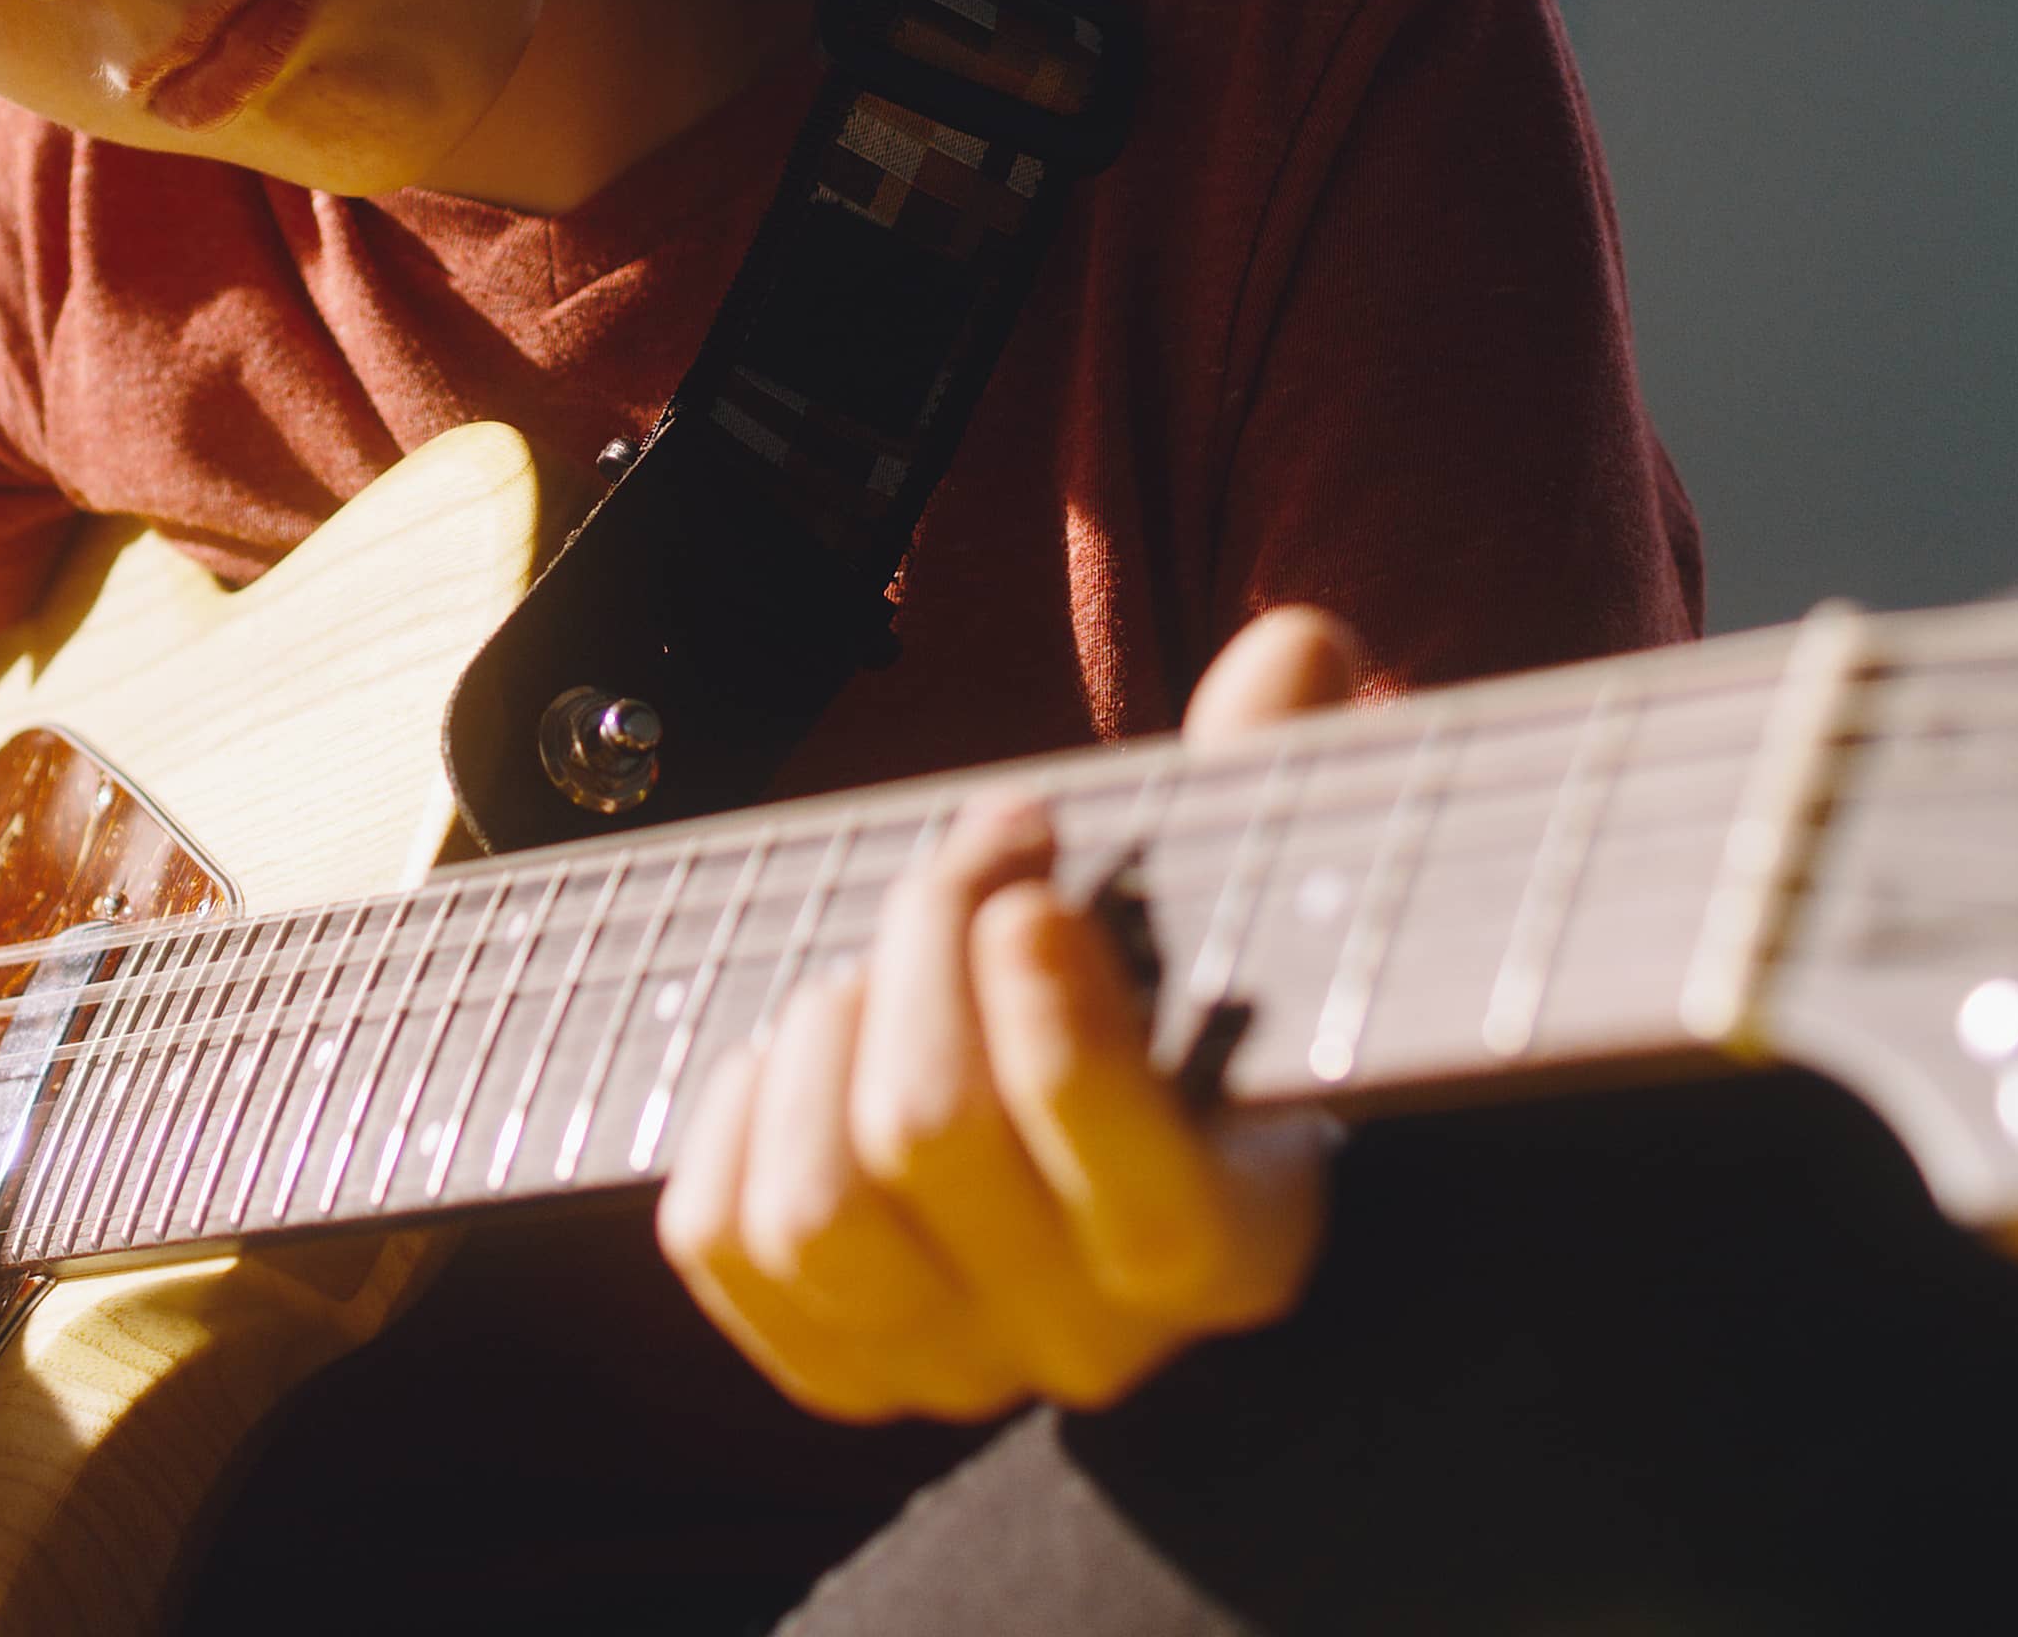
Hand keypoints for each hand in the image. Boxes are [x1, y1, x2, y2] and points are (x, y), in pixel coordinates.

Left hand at [654, 607, 1359, 1421]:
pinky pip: (718, 1238)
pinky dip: (736, 1114)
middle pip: (936, 1141)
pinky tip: (803, 1044)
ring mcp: (947, 1363)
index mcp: (1236, 1243)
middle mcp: (1094, 1341)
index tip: (1031, 896)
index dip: (1064, 1038)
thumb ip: (1276, 770)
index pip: (1147, 1198)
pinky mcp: (822, 1357)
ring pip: (819, 1210)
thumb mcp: (1239, 883)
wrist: (1077, 1122)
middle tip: (970, 858)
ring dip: (825, 1034)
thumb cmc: (1168, 982)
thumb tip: (1299, 655)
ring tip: (873, 964)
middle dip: (925, 948)